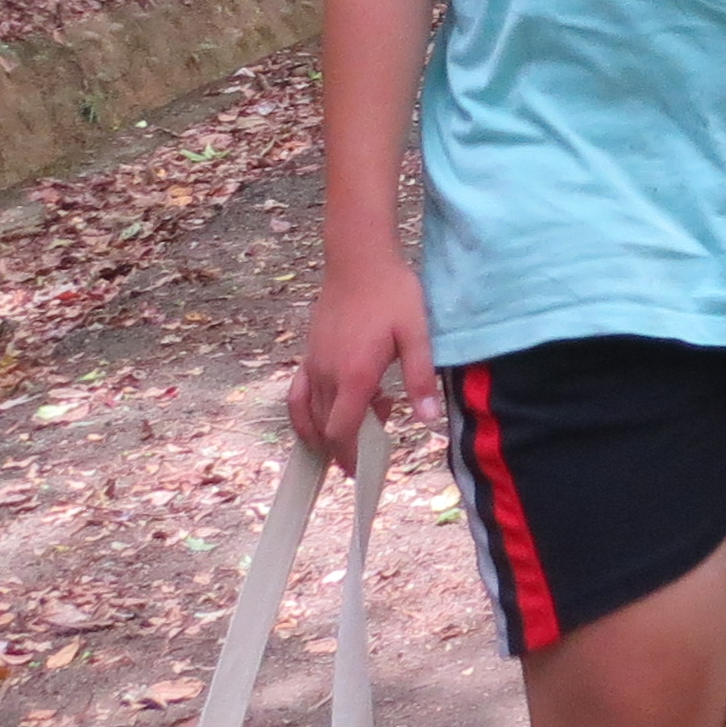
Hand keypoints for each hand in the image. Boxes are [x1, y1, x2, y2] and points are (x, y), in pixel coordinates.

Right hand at [290, 250, 435, 466]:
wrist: (359, 258)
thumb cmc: (393, 293)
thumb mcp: (417, 334)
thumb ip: (420, 379)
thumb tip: (428, 421)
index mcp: (354, 375)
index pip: (340, 432)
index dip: (350, 457)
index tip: (366, 468)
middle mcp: (326, 375)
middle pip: (323, 429)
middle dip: (343, 449)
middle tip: (371, 451)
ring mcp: (313, 364)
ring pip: (308, 414)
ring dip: (327, 432)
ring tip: (356, 430)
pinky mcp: (308, 354)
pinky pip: (296, 394)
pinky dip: (304, 413)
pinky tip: (324, 410)